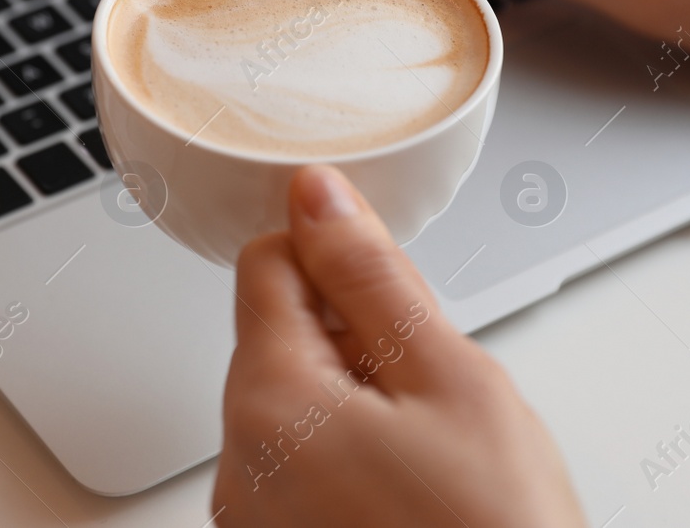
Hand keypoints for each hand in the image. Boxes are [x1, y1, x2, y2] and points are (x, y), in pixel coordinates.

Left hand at [214, 165, 585, 527]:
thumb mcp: (451, 378)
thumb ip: (371, 276)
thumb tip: (318, 195)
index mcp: (268, 404)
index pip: (265, 263)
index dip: (337, 258)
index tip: (389, 286)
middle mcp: (238, 468)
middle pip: (279, 336)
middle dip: (354, 337)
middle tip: (434, 389)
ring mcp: (254, 520)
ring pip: (297, 401)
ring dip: (359, 399)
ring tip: (432, 452)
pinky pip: (303, 466)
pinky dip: (353, 456)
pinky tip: (415, 493)